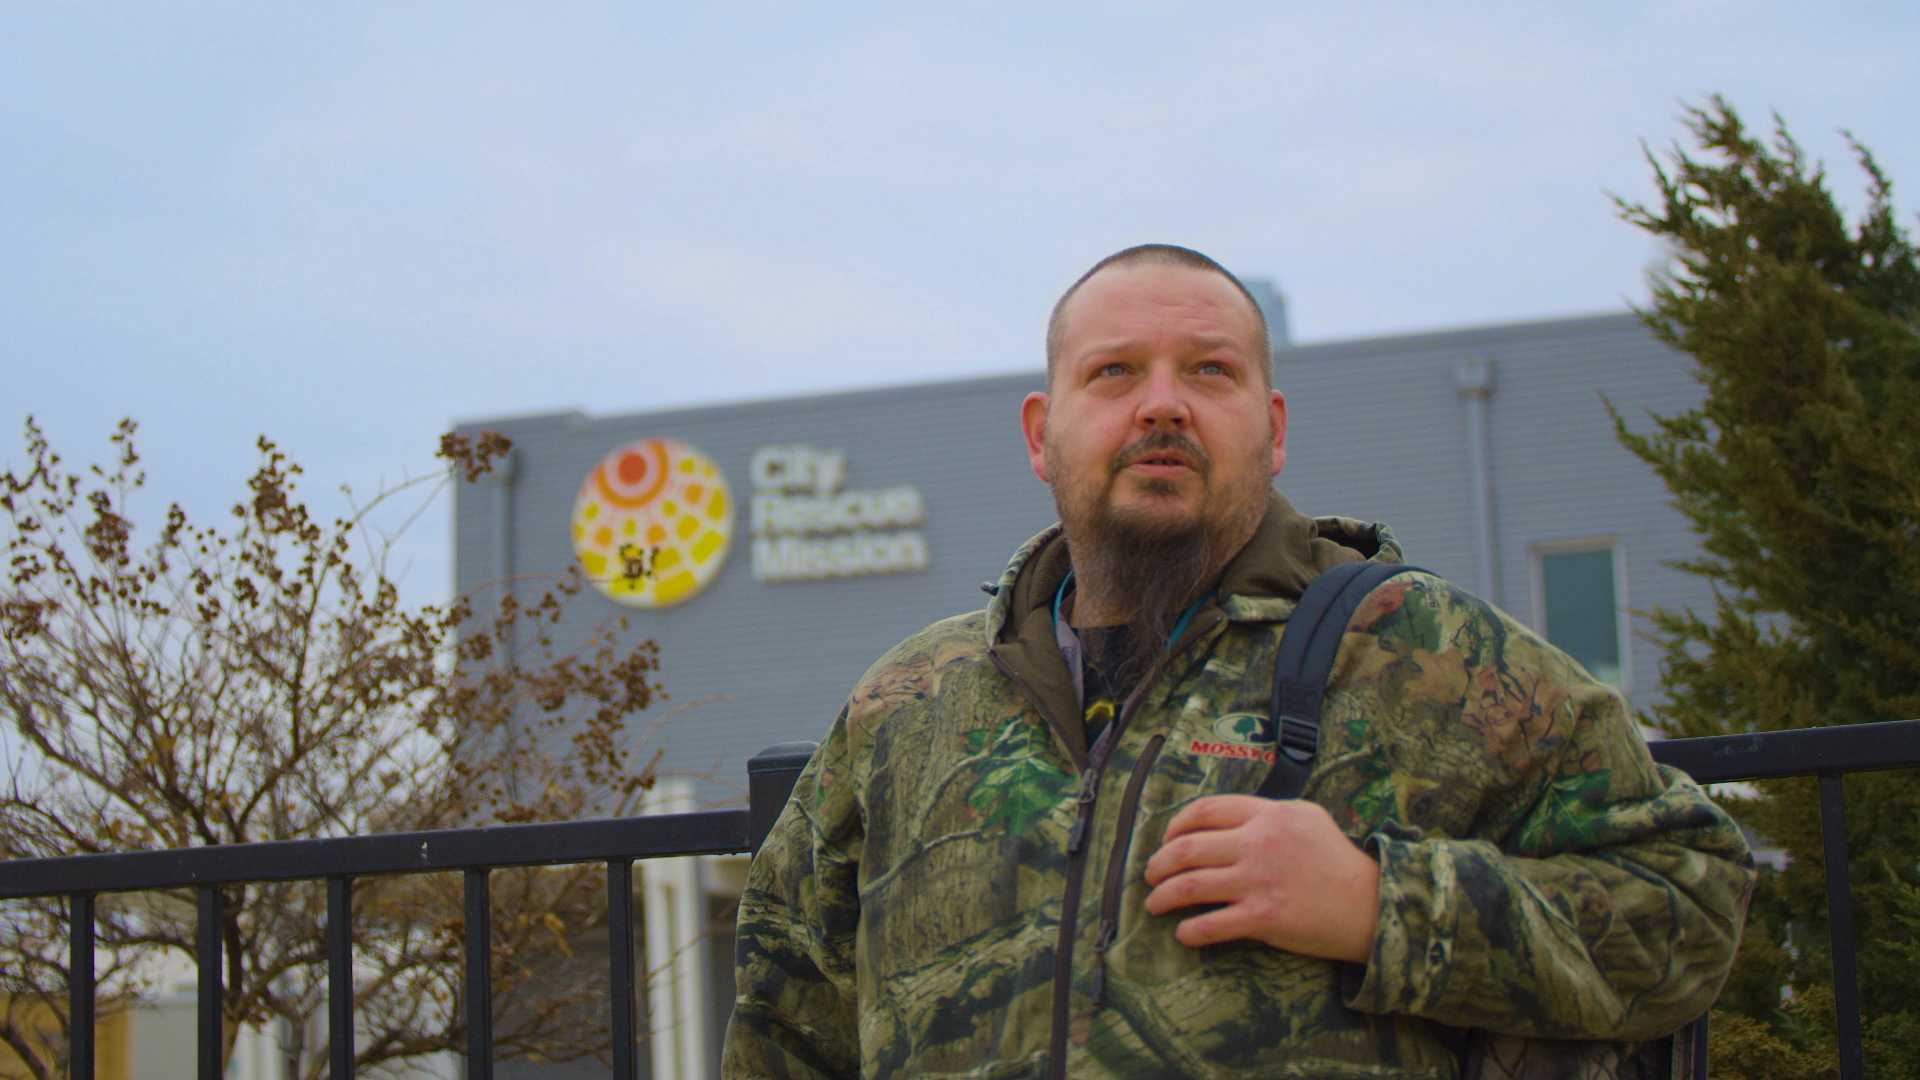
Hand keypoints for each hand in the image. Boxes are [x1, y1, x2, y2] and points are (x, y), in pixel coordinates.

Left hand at [1142, 795, 1379, 962]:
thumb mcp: (1306, 816)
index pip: (1204, 811)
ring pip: (1189, 886)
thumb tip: (1228, 816)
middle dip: (1158, 864)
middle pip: (1187, 849)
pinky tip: (1183, 933)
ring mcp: (1258, 881)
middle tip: (1150, 875)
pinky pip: (1210, 925)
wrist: (1370, 905)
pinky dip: (1188, 931)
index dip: (1175, 826)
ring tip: (1154, 903)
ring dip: (1162, 897)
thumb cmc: (1337, 860)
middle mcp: (1257, 844)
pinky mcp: (1263, 918)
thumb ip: (1266, 811)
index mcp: (1266, 815)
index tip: (1166, 840)